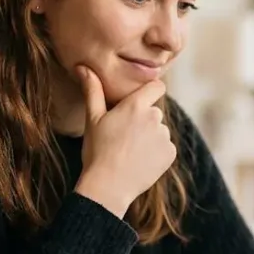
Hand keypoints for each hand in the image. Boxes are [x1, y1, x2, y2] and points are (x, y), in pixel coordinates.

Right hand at [72, 66, 176, 217]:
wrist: (108, 187)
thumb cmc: (97, 151)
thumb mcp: (92, 119)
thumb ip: (92, 91)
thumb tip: (83, 67)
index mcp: (136, 106)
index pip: (157, 86)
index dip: (150, 91)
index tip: (141, 100)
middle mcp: (155, 118)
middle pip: (154, 111)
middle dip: (143, 119)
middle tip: (124, 136)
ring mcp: (164, 136)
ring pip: (159, 130)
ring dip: (149, 137)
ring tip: (129, 151)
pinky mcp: (170, 153)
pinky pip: (165, 147)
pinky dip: (156, 153)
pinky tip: (139, 161)